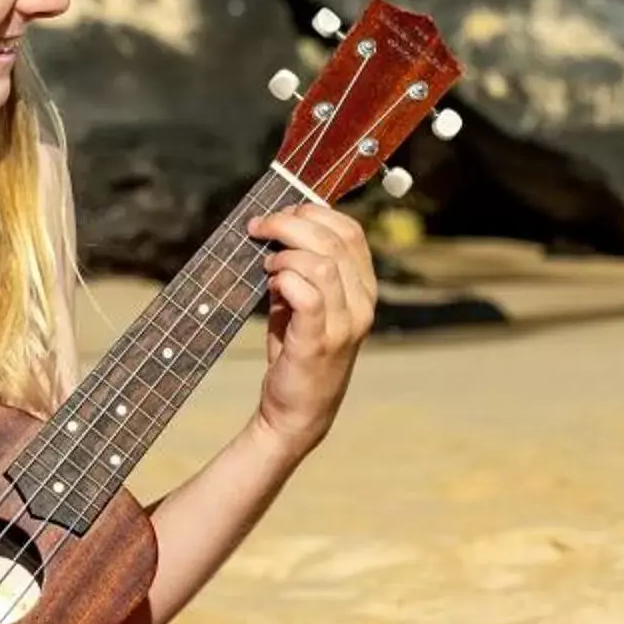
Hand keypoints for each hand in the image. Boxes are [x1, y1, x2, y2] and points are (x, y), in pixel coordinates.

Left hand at [248, 205, 373, 456]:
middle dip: (289, 223)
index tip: (282, 213)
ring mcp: (345, 324)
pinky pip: (307, 293)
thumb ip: (302, 269)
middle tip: (259, 228)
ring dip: (284, 254)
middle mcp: (362, 304)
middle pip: (333, 240)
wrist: (298, 412)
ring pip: (320, 262)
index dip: (314, 211)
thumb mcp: (306, 304)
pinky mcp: (320, 341)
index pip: (351, 232)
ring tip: (266, 266)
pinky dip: (283, 280)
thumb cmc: (297, 353)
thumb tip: (279, 227)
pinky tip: (270, 286)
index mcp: (364, 289)